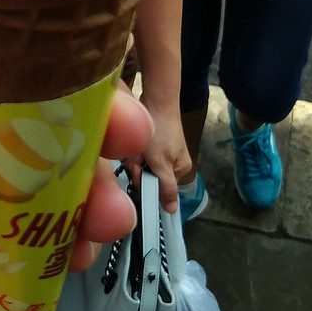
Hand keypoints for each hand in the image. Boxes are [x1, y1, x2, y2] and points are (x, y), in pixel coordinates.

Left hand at [127, 94, 189, 214]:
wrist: (156, 100)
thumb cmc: (162, 131)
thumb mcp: (162, 164)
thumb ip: (166, 188)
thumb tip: (172, 210)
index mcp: (179, 169)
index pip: (159, 188)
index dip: (147, 181)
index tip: (143, 171)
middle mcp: (170, 162)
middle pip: (146, 176)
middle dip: (138, 167)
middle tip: (140, 156)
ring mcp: (158, 152)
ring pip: (138, 165)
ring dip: (134, 158)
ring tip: (137, 147)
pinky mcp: (148, 144)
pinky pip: (135, 154)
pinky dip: (132, 150)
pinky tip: (134, 143)